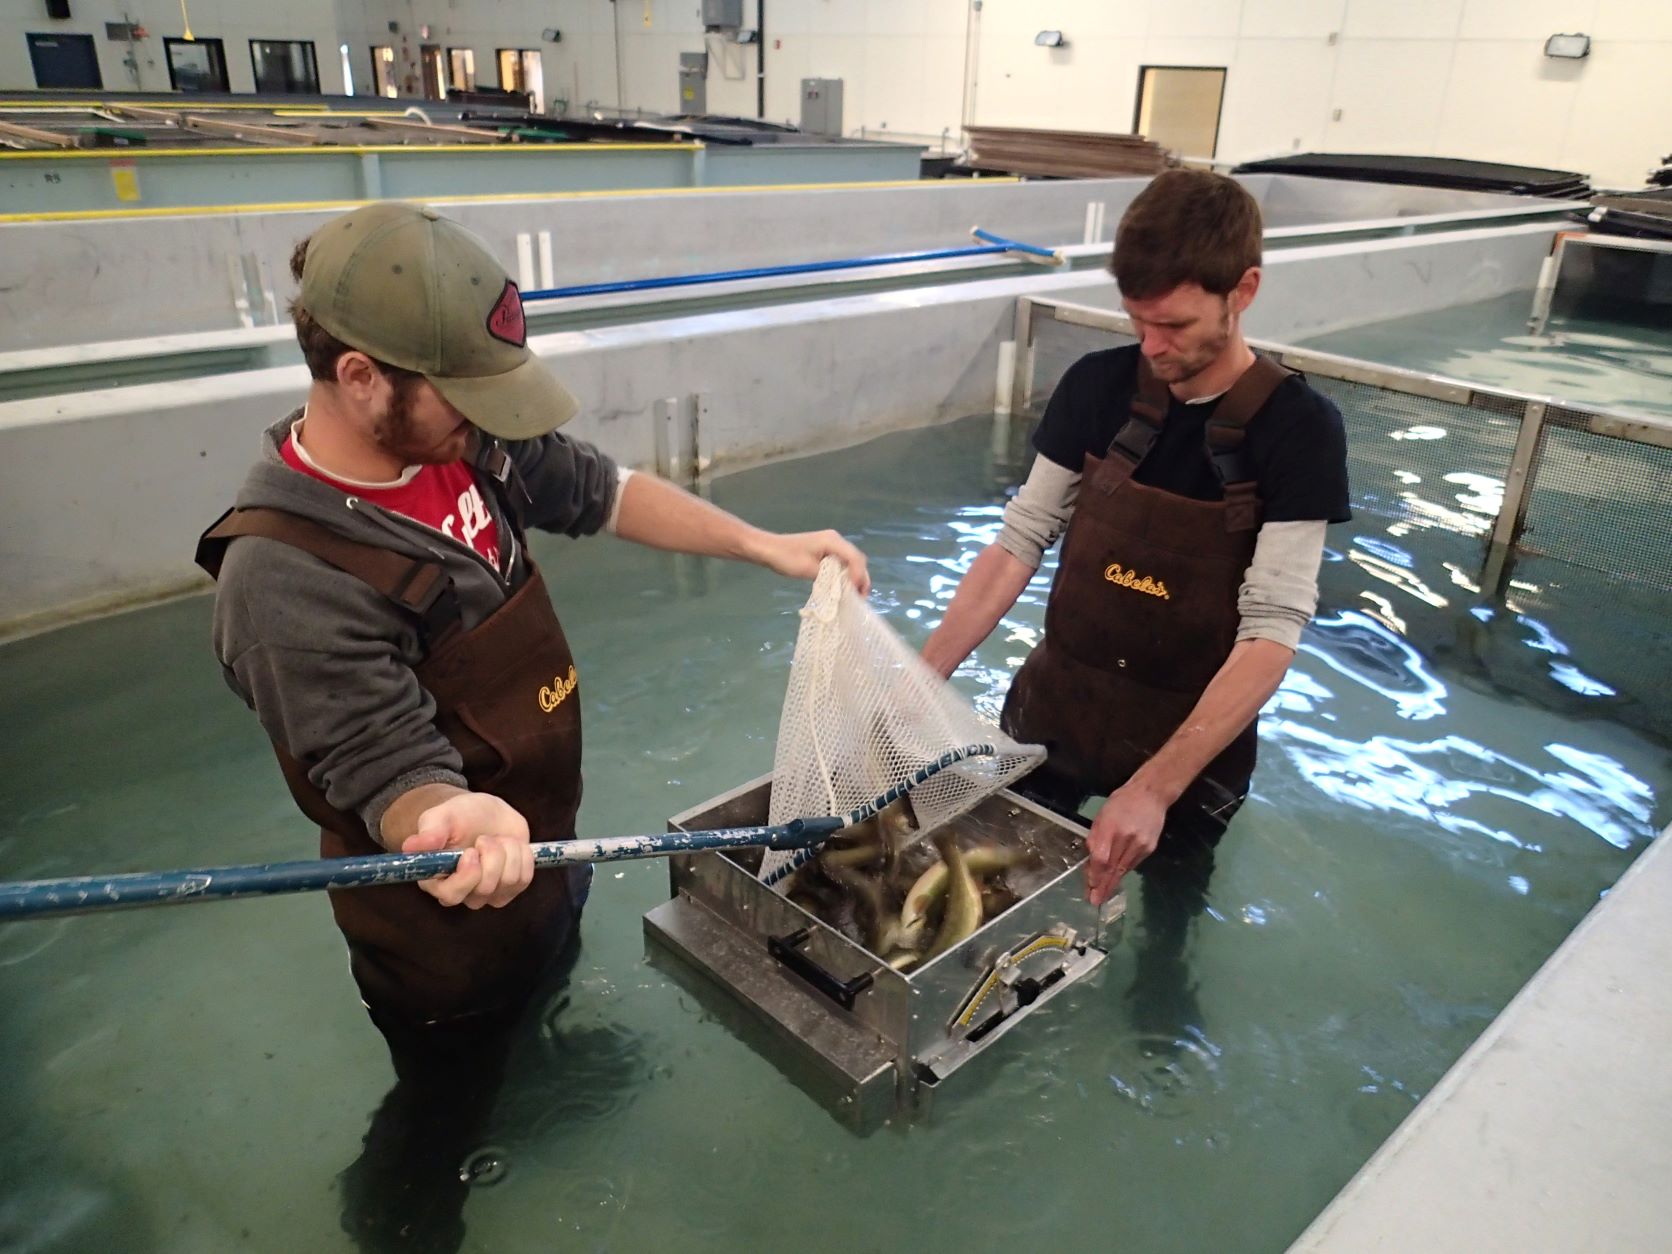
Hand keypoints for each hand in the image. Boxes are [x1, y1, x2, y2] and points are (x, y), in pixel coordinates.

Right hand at [401, 792, 534, 909]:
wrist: (484, 813)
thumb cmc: (458, 816)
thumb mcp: (442, 816)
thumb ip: (429, 832)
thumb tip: (410, 846)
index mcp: (437, 880)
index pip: (451, 895)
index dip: (466, 877)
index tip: (471, 852)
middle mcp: (463, 892)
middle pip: (484, 889)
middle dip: (491, 856)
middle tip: (485, 837)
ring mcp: (489, 893)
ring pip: (509, 882)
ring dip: (508, 852)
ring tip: (497, 839)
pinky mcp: (511, 887)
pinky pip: (525, 879)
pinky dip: (523, 856)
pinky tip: (511, 845)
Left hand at [751, 529, 870, 595]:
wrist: (768, 549)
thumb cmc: (786, 558)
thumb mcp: (808, 569)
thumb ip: (829, 577)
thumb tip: (844, 586)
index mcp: (833, 541)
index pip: (855, 558)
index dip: (859, 576)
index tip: (856, 593)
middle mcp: (836, 540)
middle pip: (857, 559)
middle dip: (861, 578)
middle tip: (861, 597)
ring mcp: (832, 544)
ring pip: (851, 561)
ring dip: (855, 577)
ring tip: (855, 595)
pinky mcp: (826, 550)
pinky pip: (842, 562)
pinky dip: (846, 574)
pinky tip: (844, 587)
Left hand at [1083, 782, 1168, 906]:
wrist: (1150, 794)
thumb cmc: (1121, 802)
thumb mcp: (1102, 816)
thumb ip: (1095, 838)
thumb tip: (1090, 860)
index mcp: (1111, 827)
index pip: (1102, 857)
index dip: (1095, 874)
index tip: (1089, 887)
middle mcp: (1127, 838)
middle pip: (1113, 867)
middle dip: (1103, 886)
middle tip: (1095, 901)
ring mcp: (1141, 844)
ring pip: (1124, 869)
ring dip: (1113, 883)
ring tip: (1103, 896)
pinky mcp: (1150, 848)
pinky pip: (1133, 864)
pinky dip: (1123, 872)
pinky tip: (1116, 880)